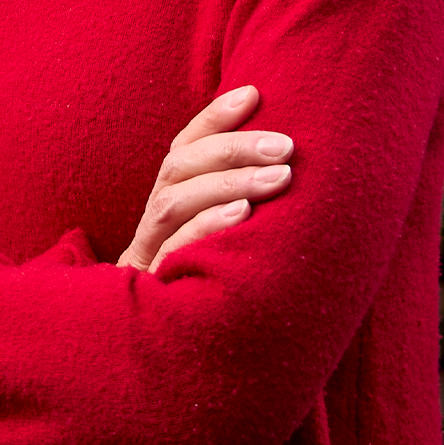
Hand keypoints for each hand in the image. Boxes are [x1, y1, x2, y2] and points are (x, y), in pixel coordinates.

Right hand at [114, 84, 295, 272]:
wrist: (169, 353)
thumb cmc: (212, 286)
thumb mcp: (226, 239)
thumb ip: (242, 202)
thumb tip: (293, 162)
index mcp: (170, 201)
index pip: (184, 146)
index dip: (213, 117)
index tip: (253, 92)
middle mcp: (155, 219)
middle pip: (178, 167)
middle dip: (232, 149)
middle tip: (286, 145)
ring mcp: (150, 250)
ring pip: (175, 201)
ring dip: (228, 182)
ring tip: (278, 176)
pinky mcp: (154, 283)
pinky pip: (174, 247)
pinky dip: (208, 225)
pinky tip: (243, 216)